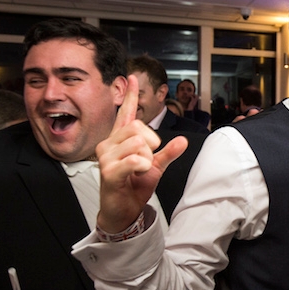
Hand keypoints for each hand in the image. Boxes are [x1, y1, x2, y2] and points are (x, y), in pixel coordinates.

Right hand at [96, 75, 187, 232]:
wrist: (123, 211)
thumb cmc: (134, 186)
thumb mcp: (156, 167)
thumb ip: (168, 153)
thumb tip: (183, 141)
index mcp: (120, 140)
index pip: (125, 113)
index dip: (129, 96)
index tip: (131, 78)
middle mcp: (109, 144)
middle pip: (138, 126)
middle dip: (152, 142)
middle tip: (148, 159)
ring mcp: (106, 157)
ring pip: (138, 142)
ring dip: (147, 158)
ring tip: (139, 171)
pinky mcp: (108, 171)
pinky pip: (134, 160)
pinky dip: (142, 167)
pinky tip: (137, 175)